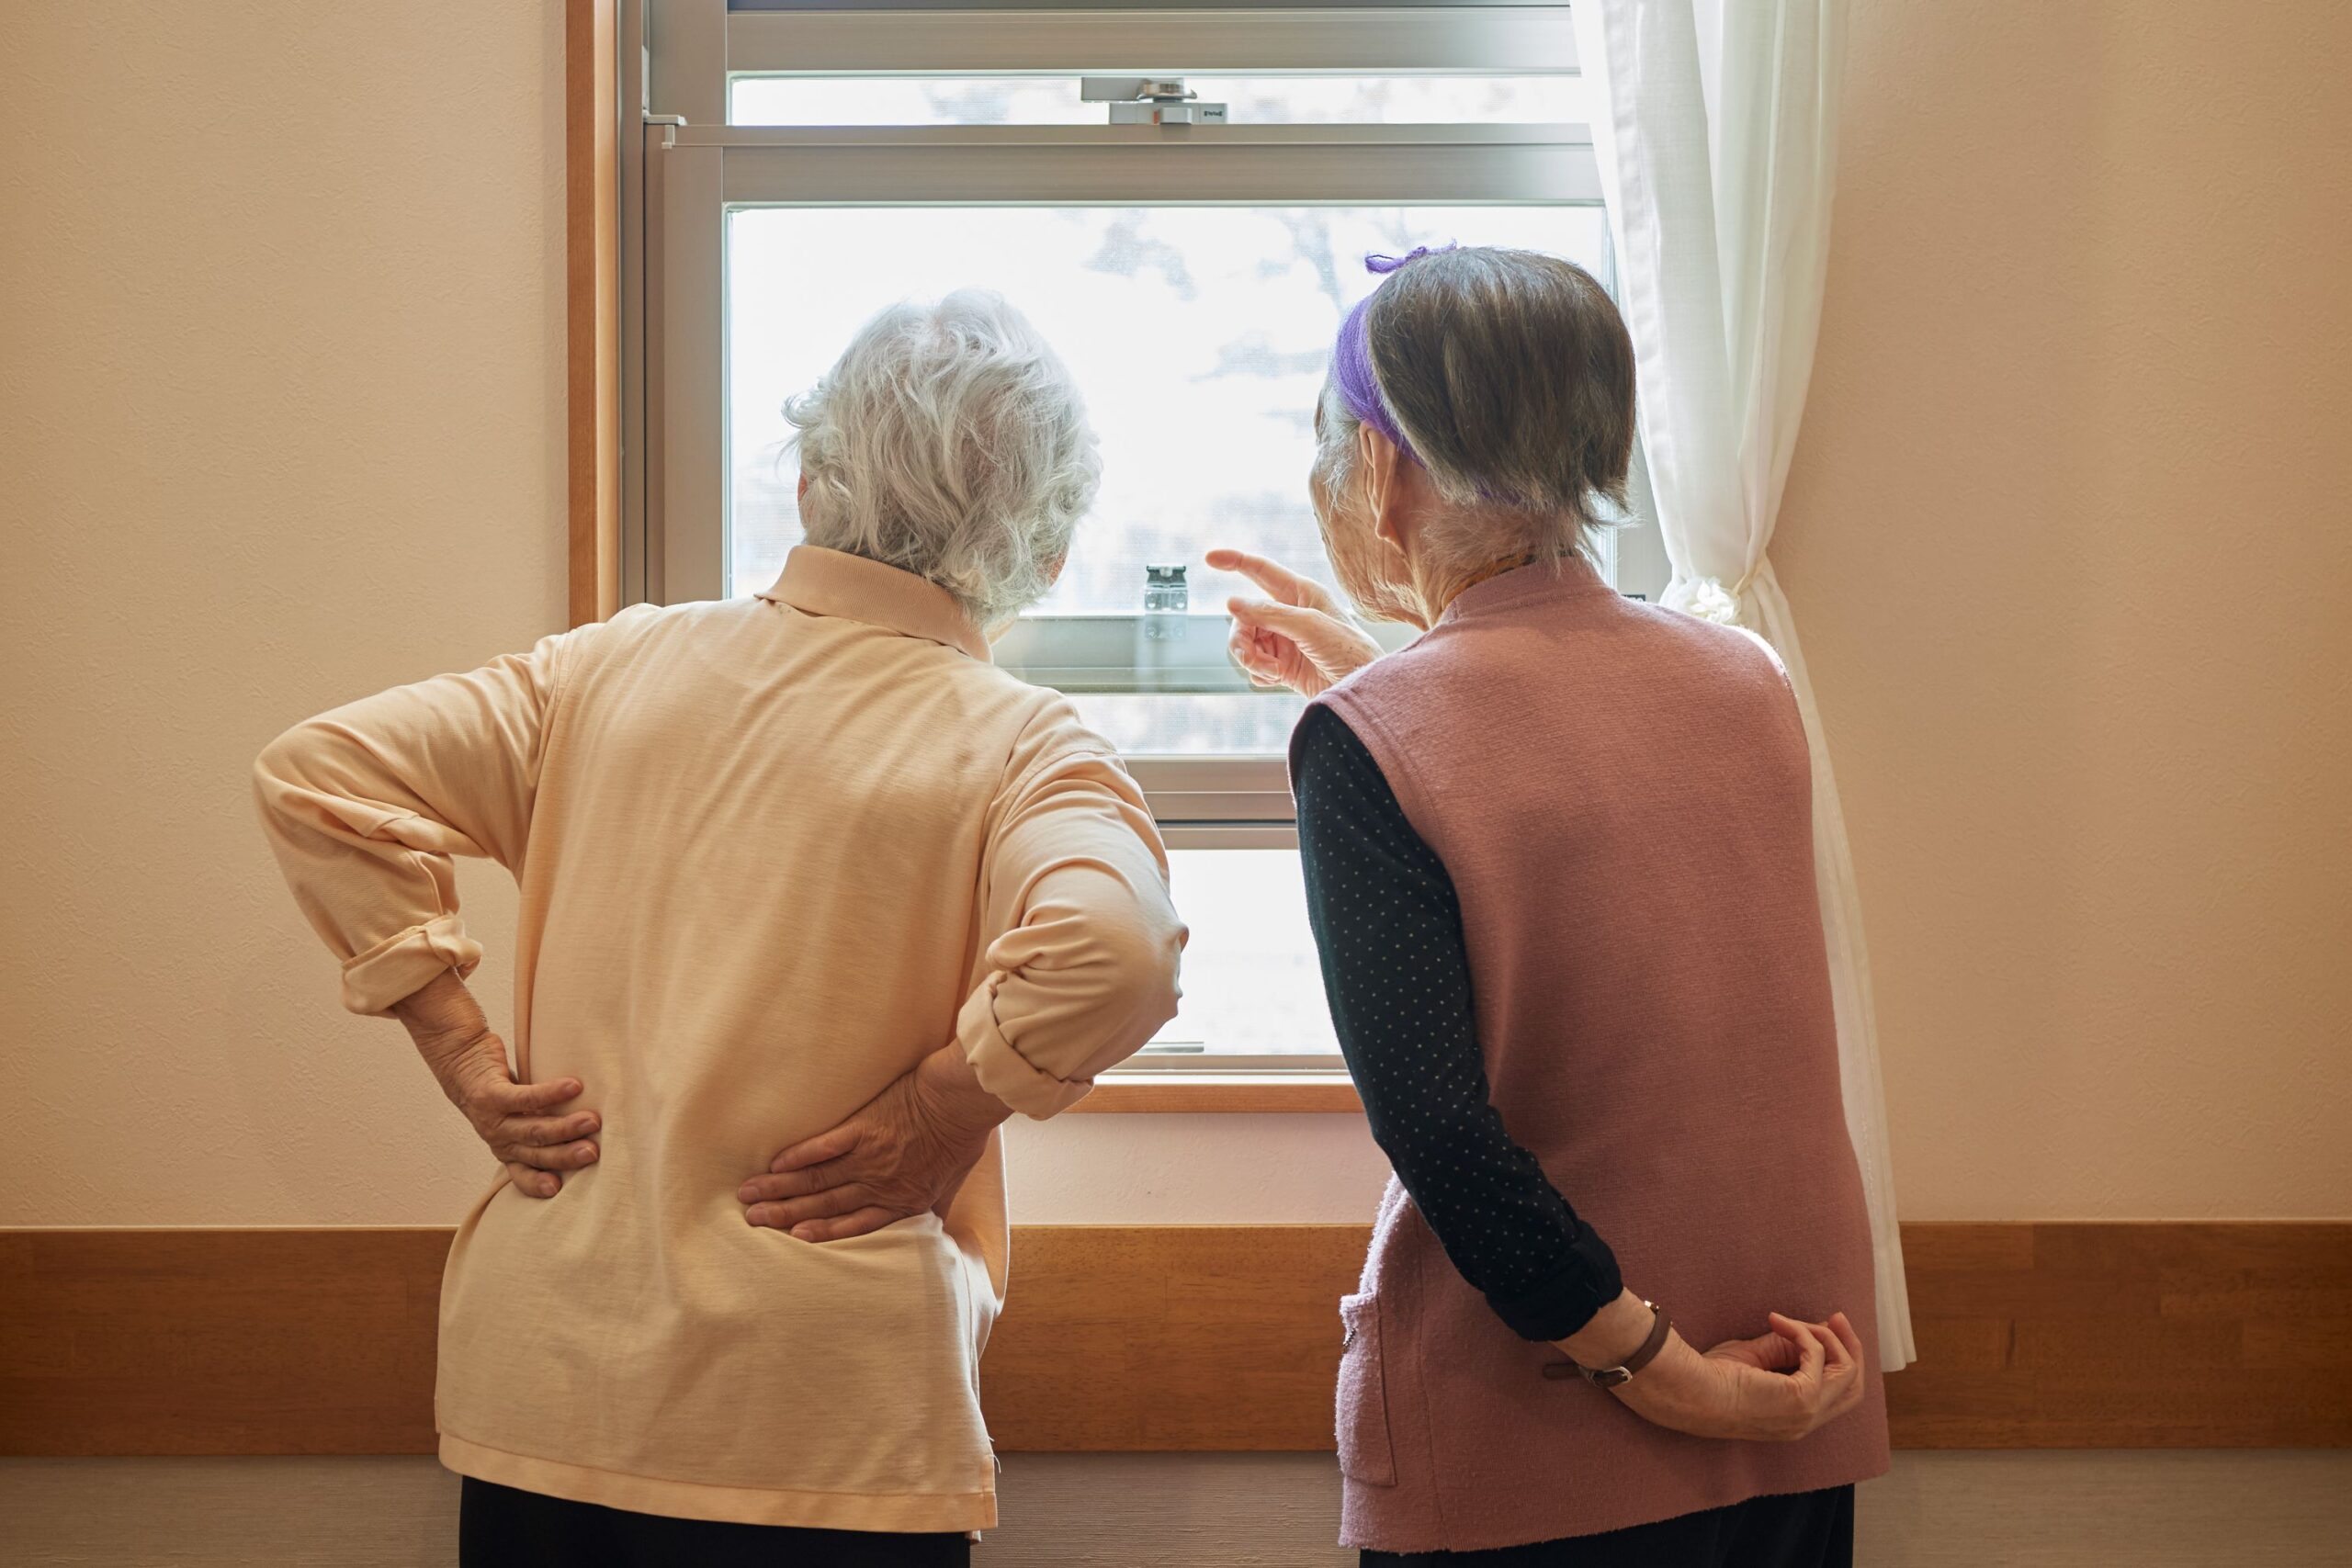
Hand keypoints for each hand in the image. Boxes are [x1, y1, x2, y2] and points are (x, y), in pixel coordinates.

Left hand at [392, 971, 599, 1199]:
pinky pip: (524, 1097)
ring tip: (593, 1120)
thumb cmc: (494, 1084)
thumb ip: (538, 1121)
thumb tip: (586, 1127)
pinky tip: (573, 1086)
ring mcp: (492, 1117)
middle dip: (566, 1156)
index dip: (536, 1184)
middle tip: (594, 1152)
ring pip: (532, 1129)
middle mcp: (497, 1137)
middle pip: (535, 1152)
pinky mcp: (491, 1093)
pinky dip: (550, 1093)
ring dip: (564, 1127)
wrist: (457, 1053)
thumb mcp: (513, 1111)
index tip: (558, 1190)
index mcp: (504, 1146)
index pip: (521, 1172)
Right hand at [738, 1044, 1010, 1241]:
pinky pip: (824, 1147)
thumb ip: (934, 1203)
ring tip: (750, 1196)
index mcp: (902, 1200)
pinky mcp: (863, 1128)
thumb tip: (933, 1224)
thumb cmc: (964, 1135)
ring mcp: (869, 1157)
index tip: (794, 1237)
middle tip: (752, 1220)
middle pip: (824, 1204)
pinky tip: (775, 1164)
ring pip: (816, 1179)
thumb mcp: (953, 1181)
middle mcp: (879, 1185)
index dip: (821, 1233)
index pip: (854, 1224)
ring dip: (780, 1189)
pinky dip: (799, 1157)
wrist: (965, 1099)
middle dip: (785, 1214)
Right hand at [1207, 547, 1383, 697]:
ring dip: (1251, 659)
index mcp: (1301, 593)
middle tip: (1252, 658)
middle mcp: (1290, 614)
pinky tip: (1276, 680)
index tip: (1210, 558)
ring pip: (1245, 643)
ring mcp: (1284, 641)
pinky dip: (1258, 674)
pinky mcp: (1282, 667)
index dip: (1235, 561)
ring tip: (1271, 672)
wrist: (1362, 694)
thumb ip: (1269, 614)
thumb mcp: (1310, 626)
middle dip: (1242, 638)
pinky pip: (1253, 665)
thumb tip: (1232, 603)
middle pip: (1244, 617)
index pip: (1261, 571)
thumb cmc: (1349, 652)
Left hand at [1597, 1305, 1869, 1443]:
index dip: (1839, 1359)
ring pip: (1847, 1371)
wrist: (1689, 1392)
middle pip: (1855, 1386)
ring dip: (1826, 1337)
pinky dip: (1803, 1332)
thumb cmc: (1710, 1378)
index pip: (1840, 1395)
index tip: (1827, 1327)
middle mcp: (1807, 1422)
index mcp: (1796, 1419)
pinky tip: (1777, 1322)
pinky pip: (1819, 1356)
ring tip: (1798, 1319)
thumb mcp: (1754, 1359)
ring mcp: (1807, 1414)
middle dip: (1851, 1347)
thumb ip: (1783, 1349)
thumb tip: (1808, 1331)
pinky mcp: (1802, 1398)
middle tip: (1837, 1318)